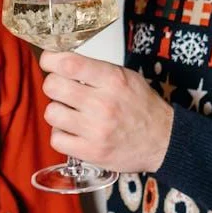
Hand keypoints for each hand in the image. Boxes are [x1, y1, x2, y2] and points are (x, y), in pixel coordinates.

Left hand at [39, 50, 173, 172]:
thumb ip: (94, 69)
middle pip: (53, 86)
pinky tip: (73, 131)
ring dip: (57, 111)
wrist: (163, 140)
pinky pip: (56, 139)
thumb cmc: (142, 107)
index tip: (48, 61)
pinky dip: (61, 134)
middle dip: (54, 85)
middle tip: (62, 89)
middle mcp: (103, 104)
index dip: (50, 60)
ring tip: (71, 112)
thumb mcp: (125, 76)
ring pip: (51, 113)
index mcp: (112, 80)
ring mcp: (96, 130)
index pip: (69, 63)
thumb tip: (60, 61)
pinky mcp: (91, 152)